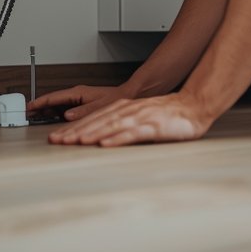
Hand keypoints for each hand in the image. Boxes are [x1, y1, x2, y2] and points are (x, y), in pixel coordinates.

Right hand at [27, 84, 135, 121]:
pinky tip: (53, 122)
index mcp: (78, 93)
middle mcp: (77, 95)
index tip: (29, 106)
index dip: (40, 102)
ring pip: (58, 106)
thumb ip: (82, 111)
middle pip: (53, 101)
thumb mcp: (100, 106)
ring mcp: (79, 99)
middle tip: (28, 114)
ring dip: (47, 112)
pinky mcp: (82, 105)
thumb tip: (67, 116)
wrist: (129, 96)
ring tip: (36, 119)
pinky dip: (56, 115)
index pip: (54, 97)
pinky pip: (65, 109)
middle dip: (40, 108)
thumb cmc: (117, 98)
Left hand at [46, 93, 214, 146]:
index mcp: (124, 109)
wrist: (194, 106)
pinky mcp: (153, 127)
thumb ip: (123, 127)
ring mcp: (140, 118)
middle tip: (56, 141)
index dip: (74, 128)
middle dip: (74, 132)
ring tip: (73, 142)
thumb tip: (102, 139)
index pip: (94, 119)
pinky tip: (103, 144)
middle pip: (97, 122)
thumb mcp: (140, 119)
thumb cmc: (169, 116)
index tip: (58, 137)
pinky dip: (116, 139)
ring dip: (90, 134)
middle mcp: (128, 111)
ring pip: (110, 126)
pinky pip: (131, 134)